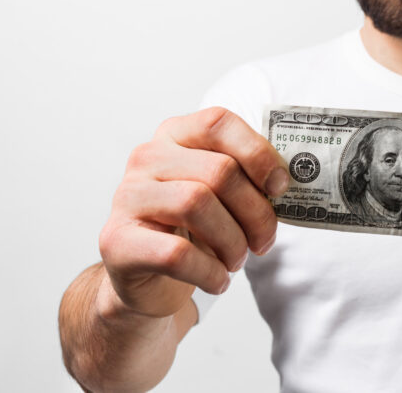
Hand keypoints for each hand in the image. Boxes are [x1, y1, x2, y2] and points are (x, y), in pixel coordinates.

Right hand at [98, 107, 289, 319]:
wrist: (146, 279)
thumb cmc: (192, 230)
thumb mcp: (219, 194)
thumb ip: (245, 178)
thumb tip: (284, 181)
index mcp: (174, 135)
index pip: (218, 123)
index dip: (257, 152)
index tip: (280, 187)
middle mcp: (146, 158)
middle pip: (218, 171)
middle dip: (255, 212)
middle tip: (264, 241)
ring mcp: (127, 197)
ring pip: (197, 204)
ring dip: (232, 242)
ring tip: (236, 260)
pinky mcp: (117, 241)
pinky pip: (177, 253)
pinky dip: (210, 272)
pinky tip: (218, 280)